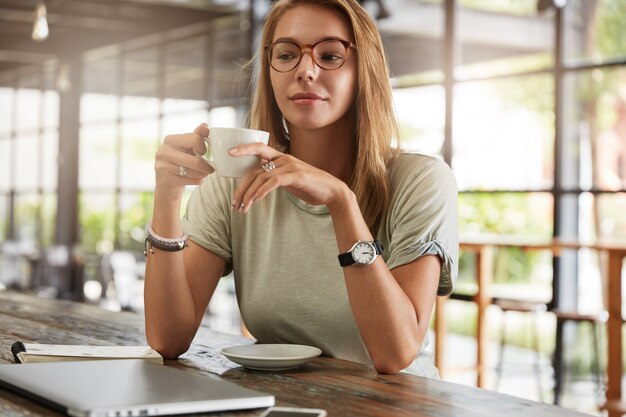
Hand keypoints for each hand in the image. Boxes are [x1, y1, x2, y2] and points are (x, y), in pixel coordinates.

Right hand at [155, 123, 213, 200]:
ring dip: (203, 174)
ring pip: (194, 171)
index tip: (203, 153)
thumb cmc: (180, 162)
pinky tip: (194, 179)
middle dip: (206, 166)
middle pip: (196, 160)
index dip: (203, 148)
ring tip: (202, 174)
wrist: (166, 183)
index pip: (195, 140)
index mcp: (170, 140)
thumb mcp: (188, 147)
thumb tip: (205, 126)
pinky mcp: (165, 179)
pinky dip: (197, 181)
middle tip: (209, 168)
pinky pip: (190, 180)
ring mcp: (163, 166)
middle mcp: (164, 151)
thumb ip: (197, 136)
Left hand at [229, 143, 348, 212]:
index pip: (258, 149)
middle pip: (255, 168)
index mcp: (281, 157)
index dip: (243, 149)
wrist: (332, 191)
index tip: (229, 153)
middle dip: (241, 187)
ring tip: (243, 209)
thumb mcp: (289, 180)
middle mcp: (284, 158)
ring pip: (261, 177)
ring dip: (249, 195)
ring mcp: (290, 166)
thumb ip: (275, 178)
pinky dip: (262, 191)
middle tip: (234, 203)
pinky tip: (255, 201)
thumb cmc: (310, 187)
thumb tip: (259, 185)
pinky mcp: (296, 175)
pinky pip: (273, 182)